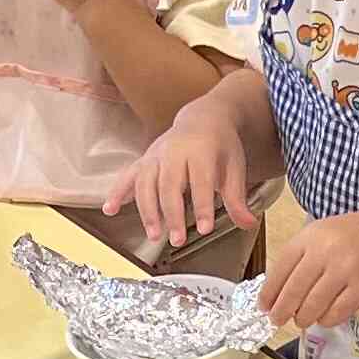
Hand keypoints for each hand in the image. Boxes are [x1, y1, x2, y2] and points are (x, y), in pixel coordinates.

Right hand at [111, 108, 254, 256]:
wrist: (203, 119)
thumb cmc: (220, 147)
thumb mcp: (234, 169)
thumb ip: (237, 199)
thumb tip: (248, 224)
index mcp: (200, 150)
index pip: (200, 180)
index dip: (202, 205)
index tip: (204, 228)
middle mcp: (174, 150)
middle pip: (169, 184)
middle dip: (172, 213)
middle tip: (177, 240)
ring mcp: (156, 155)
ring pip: (146, 182)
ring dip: (148, 210)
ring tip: (155, 235)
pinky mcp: (144, 160)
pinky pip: (128, 176)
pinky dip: (118, 192)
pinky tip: (109, 210)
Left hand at [258, 211, 358, 336]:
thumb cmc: (354, 238)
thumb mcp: (322, 234)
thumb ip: (300, 257)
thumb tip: (276, 292)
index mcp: (311, 236)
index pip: (281, 268)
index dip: (269, 292)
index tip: (263, 306)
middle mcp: (326, 252)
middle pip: (294, 291)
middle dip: (282, 311)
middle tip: (277, 320)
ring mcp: (345, 270)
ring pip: (313, 306)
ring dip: (303, 318)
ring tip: (302, 320)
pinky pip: (335, 313)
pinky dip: (326, 320)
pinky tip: (324, 318)